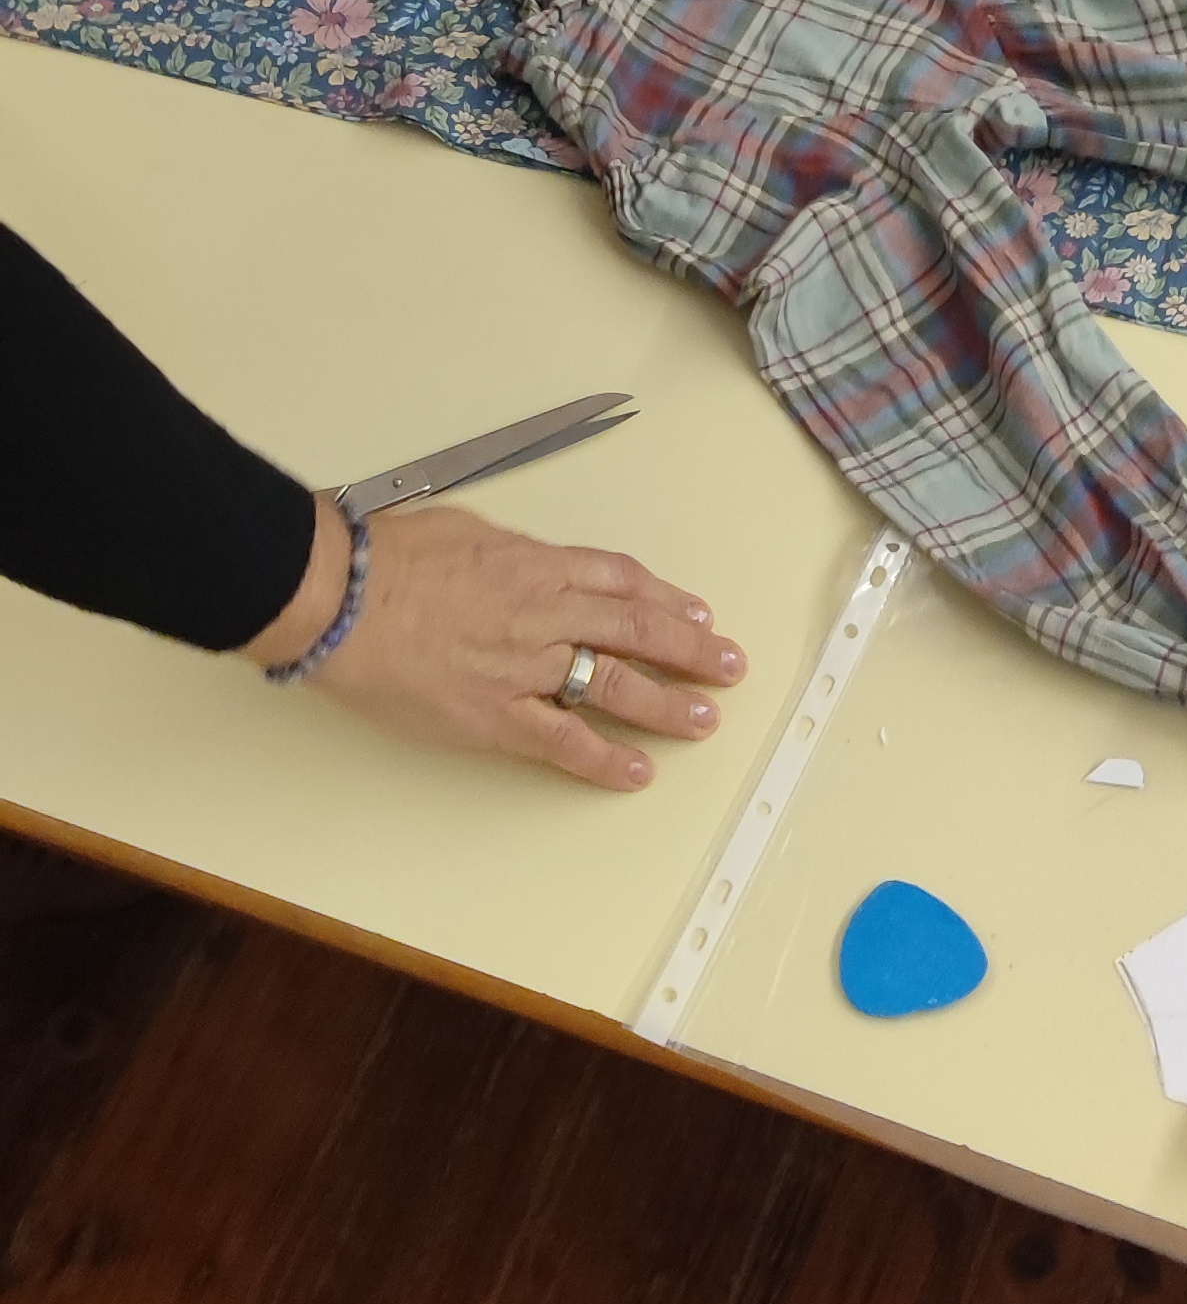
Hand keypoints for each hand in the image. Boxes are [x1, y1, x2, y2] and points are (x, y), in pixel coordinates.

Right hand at [249, 501, 745, 787]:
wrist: (340, 597)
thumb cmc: (385, 555)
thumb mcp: (464, 531)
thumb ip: (508, 554)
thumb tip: (530, 564)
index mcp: (537, 565)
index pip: (620, 582)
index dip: (664, 600)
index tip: (695, 613)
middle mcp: (546, 614)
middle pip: (636, 631)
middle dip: (690, 650)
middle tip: (728, 665)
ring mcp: (526, 668)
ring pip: (614, 685)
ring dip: (667, 703)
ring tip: (706, 718)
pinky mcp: (496, 716)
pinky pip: (564, 742)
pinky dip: (605, 759)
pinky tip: (638, 772)